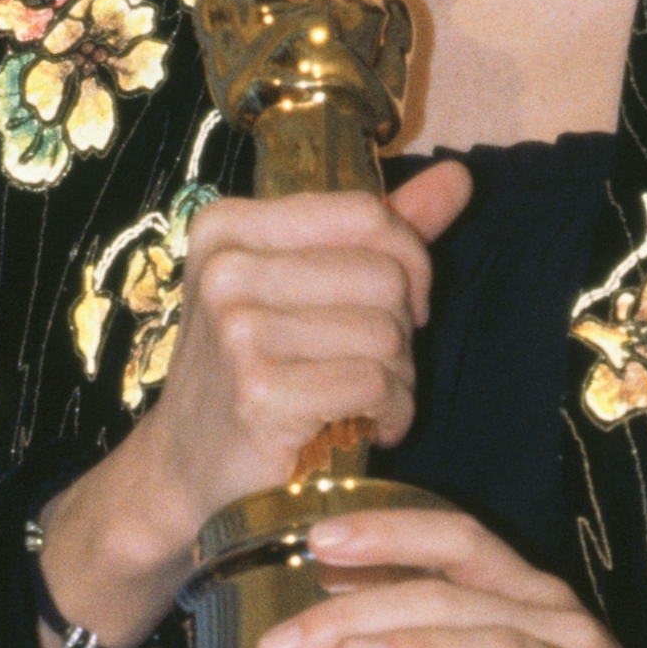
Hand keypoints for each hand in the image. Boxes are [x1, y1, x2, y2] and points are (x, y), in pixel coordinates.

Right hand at [32, 159, 471, 647]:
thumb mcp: (302, 287)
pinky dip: (391, 412)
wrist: (186, 471)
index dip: (408, 261)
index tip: (400, 306)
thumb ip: (380, 233)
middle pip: (383, 276)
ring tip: (368, 401)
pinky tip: (367, 428)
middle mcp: (225, 268)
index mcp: (228, 226)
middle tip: (377, 367)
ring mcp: (237, 329)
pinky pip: (376, 383)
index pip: (364, 214)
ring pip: (386, 333)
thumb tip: (460, 176)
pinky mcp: (260, 390)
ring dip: (400, 378)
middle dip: (402, 331)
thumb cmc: (255, 372)